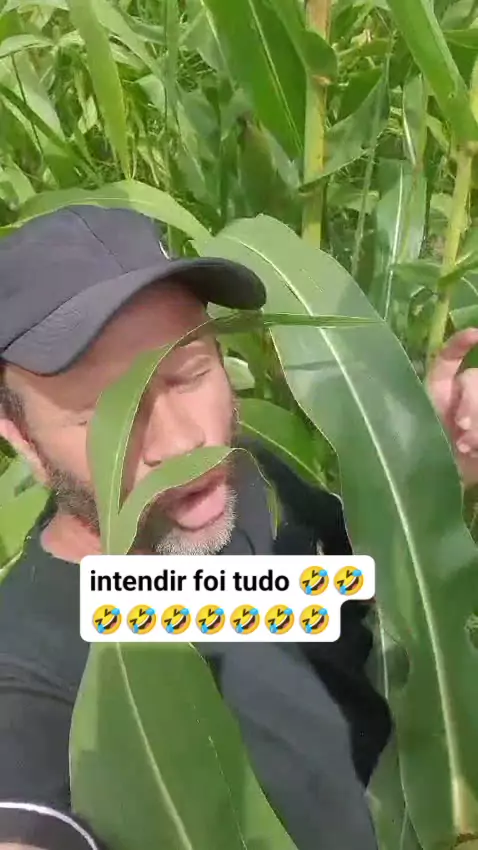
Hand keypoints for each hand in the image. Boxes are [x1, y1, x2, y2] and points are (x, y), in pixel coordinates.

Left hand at [427, 327, 477, 487]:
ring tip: (469, 446)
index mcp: (439, 390)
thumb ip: (433, 409)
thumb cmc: (421, 455)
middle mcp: (462, 394)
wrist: (438, 485)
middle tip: (462, 429)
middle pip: (474, 378)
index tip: (476, 336)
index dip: (461, 343)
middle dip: (471, 403)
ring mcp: (475, 409)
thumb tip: (465, 411)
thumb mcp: (417, 430)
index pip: (449, 358)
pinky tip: (477, 450)